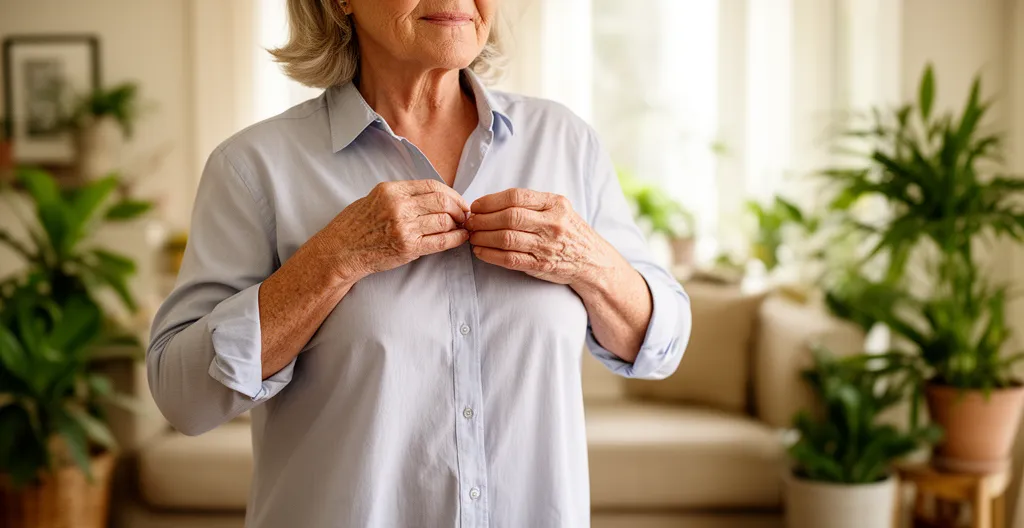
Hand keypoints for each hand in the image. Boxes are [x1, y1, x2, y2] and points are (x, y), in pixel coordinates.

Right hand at [315, 180, 469, 279]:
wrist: (340, 251)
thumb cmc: (355, 226)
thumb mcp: (375, 198)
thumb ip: (401, 195)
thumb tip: (431, 196)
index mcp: (391, 190)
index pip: (431, 186)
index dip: (451, 193)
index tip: (458, 200)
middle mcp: (399, 206)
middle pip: (442, 201)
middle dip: (459, 207)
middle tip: (465, 214)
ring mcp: (404, 227)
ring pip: (445, 220)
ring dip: (459, 223)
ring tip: (462, 226)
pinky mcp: (408, 248)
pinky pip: (441, 241)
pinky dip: (456, 238)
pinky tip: (461, 237)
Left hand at [464, 188, 621, 287]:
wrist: (592, 260)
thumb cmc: (570, 232)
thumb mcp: (559, 209)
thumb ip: (533, 204)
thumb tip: (492, 203)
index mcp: (555, 204)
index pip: (516, 197)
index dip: (490, 201)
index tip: (476, 206)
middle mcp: (553, 223)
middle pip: (509, 217)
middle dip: (483, 219)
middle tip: (470, 221)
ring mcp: (547, 245)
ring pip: (506, 238)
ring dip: (483, 237)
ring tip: (472, 236)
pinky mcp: (541, 265)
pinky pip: (510, 259)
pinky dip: (490, 255)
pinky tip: (480, 251)